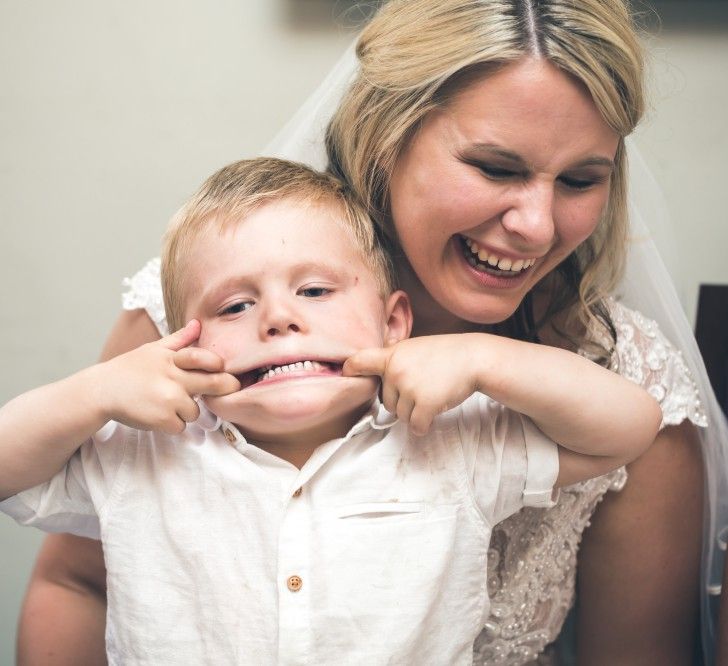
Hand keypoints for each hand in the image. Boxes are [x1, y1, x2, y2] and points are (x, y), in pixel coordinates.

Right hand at [96, 320, 239, 433]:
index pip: (210, 360)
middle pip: (216, 384)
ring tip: (166, 403)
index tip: (219, 370)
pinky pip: (181, 426)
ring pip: (196, 411)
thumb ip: (179, 339)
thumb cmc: (129, 369)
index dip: (219, 366)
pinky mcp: (163, 419)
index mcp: (174, 359)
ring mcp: (170, 399)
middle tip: (223, 389)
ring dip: (186, 411)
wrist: (101, 391)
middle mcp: (175, 378)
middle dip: (224, 387)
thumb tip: (198, 324)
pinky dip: (172, 424)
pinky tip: (157, 414)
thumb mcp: (153, 349)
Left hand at [343, 335, 479, 435]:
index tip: (345, 374)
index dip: (350, 370)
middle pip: (386, 401)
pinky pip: (415, 425)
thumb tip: (375, 374)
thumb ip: (395, 360)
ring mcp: (410, 387)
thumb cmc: (444, 354)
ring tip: (431, 395)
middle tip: (421, 389)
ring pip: (401, 415)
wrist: (473, 358)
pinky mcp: (425, 403)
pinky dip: (423, 425)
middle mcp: (396, 371)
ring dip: (414, 413)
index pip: (360, 361)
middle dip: (401, 401)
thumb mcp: (414, 347)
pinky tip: (432, 414)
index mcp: (392, 355)